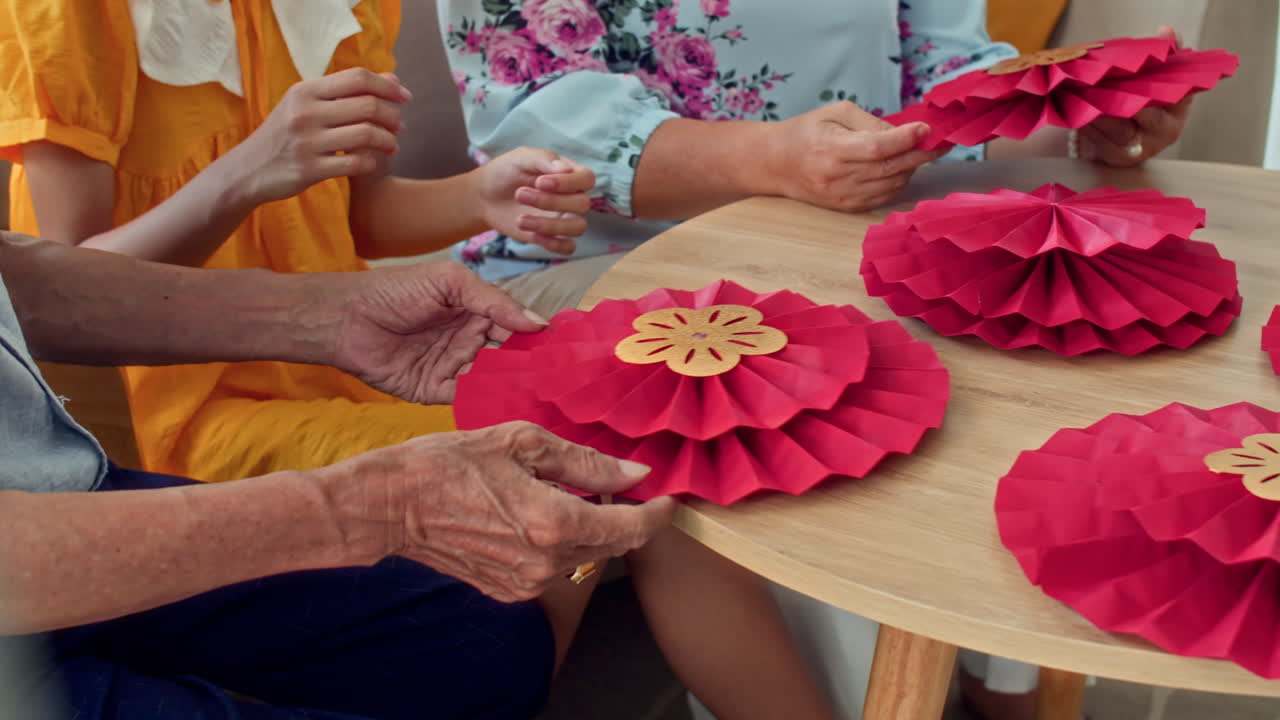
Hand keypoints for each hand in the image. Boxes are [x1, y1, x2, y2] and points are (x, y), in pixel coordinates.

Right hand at [228, 68, 411, 205]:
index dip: (388, 86)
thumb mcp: (308, 105)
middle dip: (392, 116)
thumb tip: (392, 79)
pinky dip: (371, 162)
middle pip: (367, 105)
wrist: (248, 169)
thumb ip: (347, 92)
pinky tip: (372, 162)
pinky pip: (355, 163)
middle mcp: (305, 112)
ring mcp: (306, 142)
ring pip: (366, 134)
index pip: (358, 78)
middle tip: (400, 126)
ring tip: (392, 145)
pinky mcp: (309, 170)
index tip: (405, 97)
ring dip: (388, 141)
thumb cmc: (287, 134)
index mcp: (306, 91)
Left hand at [332, 262, 545, 403]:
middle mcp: (469, 341)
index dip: (535, 338)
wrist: (347, 318)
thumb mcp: (451, 283)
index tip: (559, 351)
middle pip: (508, 358)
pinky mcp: (435, 391)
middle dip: (527, 367)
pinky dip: (483, 401)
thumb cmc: (396, 290)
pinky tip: (500, 403)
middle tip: (552, 379)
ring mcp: (454, 367)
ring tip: (531, 393)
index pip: (515, 327)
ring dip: (509, 386)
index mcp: (477, 312)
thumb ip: (495, 302)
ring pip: (491, 380)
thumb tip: (538, 323)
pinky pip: (466, 399)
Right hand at [335, 422, 677, 601]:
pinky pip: (553, 568)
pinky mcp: (508, 591)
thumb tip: (635, 474)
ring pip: (583, 558)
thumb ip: (586, 462)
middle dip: (620, 515)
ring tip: (562, 492)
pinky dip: (558, 543)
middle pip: (611, 545)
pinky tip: (535, 514)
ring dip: (587, 528)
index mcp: (554, 523)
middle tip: (608, 482)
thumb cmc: (449, 464)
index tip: (665, 496)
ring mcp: (526, 583)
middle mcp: (546, 563)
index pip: (632, 529)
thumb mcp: (521, 443)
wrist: (391, 506)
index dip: (657, 513)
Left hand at [473, 147, 594, 253]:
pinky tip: (532, 235)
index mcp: (569, 174)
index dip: (569, 183)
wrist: (485, 196)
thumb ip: (544, 159)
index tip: (540, 182)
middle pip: (583, 204)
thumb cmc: (506, 172)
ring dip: (549, 225)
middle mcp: (571, 197)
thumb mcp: (521, 157)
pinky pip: (568, 247)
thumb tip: (566, 169)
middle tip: (520, 194)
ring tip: (520, 220)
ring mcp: (564, 218)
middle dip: (551, 201)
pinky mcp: (553, 237)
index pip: (587, 179)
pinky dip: (554, 244)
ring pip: (578, 227)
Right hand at [764, 101, 946, 212]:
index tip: (927, 129)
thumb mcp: (836, 113)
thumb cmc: (807, 131)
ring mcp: (842, 196)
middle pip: (890, 168)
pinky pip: (884, 197)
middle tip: (940, 143)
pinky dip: (898, 182)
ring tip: (919, 152)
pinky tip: (901, 168)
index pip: (877, 147)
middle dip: (920, 154)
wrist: (776, 164)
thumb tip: (905, 133)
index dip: (906, 139)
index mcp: (831, 149)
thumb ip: (871, 122)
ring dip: (911, 168)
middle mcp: (837, 177)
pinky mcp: (847, 207)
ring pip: (892, 184)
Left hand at [1078, 25, 1190, 166]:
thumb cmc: (1149, 99)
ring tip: (1078, 92)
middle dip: (1116, 98)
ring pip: (1115, 127)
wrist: (1134, 134)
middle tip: (1095, 83)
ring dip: (1095, 109)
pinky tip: (1074, 108)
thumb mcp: (1161, 77)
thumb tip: (1166, 30)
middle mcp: (1165, 131)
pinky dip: (1085, 122)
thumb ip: (1166, 52)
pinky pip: (1098, 139)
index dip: (1149, 86)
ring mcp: (1141, 147)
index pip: (1169, 94)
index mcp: (1179, 106)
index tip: (1129, 76)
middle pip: (1138, 113)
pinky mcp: (1118, 157)